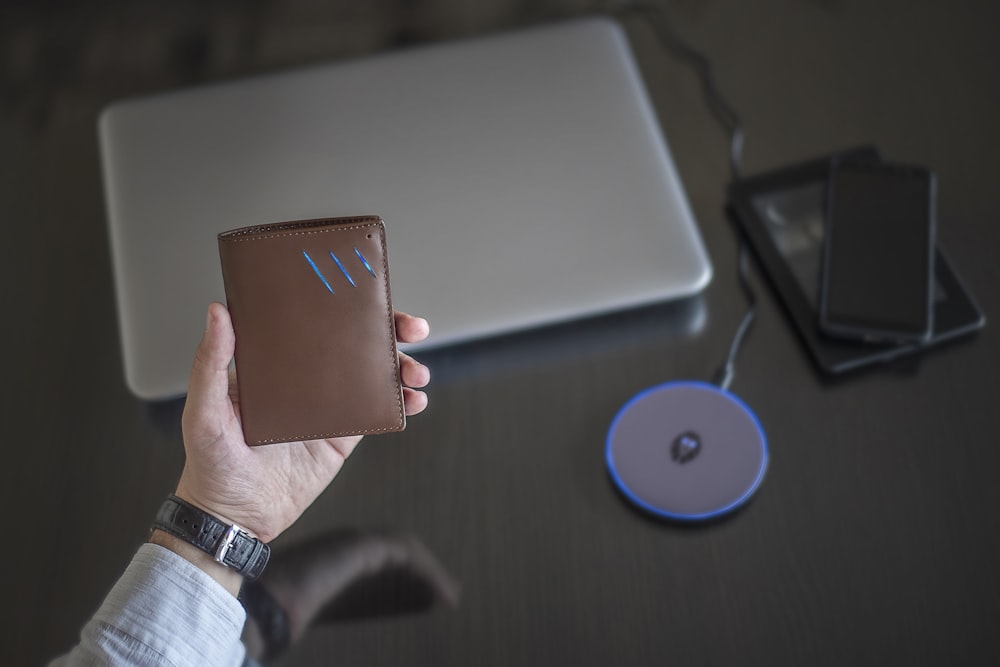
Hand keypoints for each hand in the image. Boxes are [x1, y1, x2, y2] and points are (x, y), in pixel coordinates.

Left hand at [175, 302, 430, 542]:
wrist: (236, 520)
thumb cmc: (210, 465)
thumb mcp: (204, 413)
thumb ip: (210, 364)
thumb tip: (218, 312)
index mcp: (273, 363)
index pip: (315, 323)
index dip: (347, 307)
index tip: (372, 297)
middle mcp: (304, 378)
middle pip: (355, 343)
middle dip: (390, 331)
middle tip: (412, 328)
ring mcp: (327, 406)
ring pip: (374, 374)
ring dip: (402, 368)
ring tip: (417, 375)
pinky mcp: (342, 436)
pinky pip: (377, 412)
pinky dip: (401, 403)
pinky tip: (414, 401)